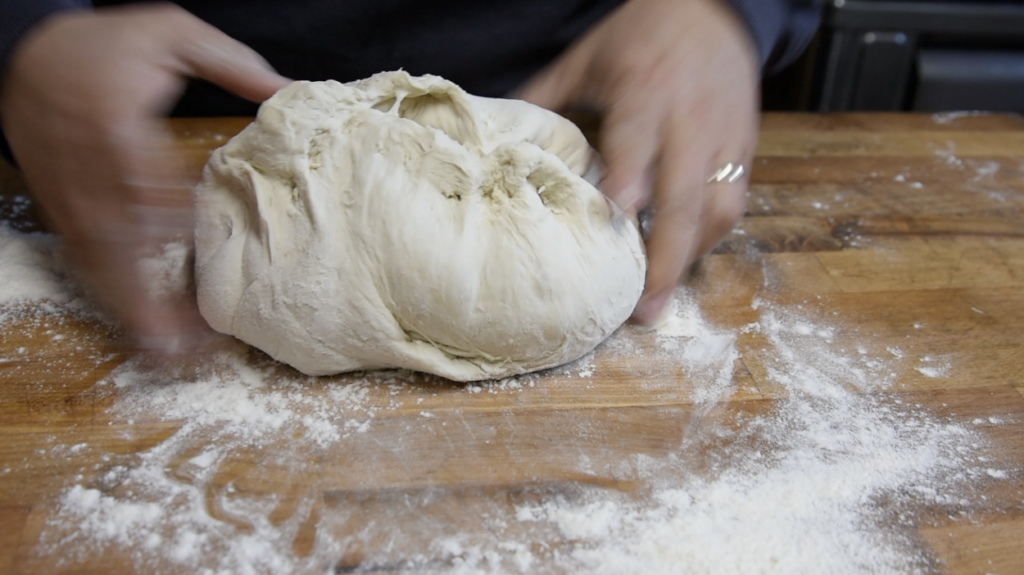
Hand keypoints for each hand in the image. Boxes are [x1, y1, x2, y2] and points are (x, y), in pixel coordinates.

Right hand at [0, 4, 289, 350]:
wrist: (26, 56)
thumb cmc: (103, 45)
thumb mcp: (169, 31)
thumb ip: (226, 60)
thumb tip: (286, 90)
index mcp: (114, 127)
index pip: (145, 182)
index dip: (173, 221)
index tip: (208, 253)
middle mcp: (88, 173)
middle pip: (121, 244)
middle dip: (154, 298)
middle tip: (195, 345)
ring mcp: (73, 198)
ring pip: (103, 264)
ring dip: (138, 311)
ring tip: (175, 357)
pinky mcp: (67, 212)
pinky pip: (89, 262)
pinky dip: (116, 297)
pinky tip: (145, 328)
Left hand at [520, 0, 758, 323]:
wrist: (715, 7)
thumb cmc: (642, 33)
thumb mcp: (587, 58)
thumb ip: (545, 99)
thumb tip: (494, 143)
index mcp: (645, 91)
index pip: (636, 142)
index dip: (628, 182)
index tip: (612, 223)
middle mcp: (690, 119)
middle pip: (683, 198)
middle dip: (664, 258)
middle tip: (643, 310)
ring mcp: (723, 137)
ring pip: (716, 210)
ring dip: (689, 259)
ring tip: (661, 299)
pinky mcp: (745, 148)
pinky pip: (733, 204)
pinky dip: (710, 239)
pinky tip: (684, 263)